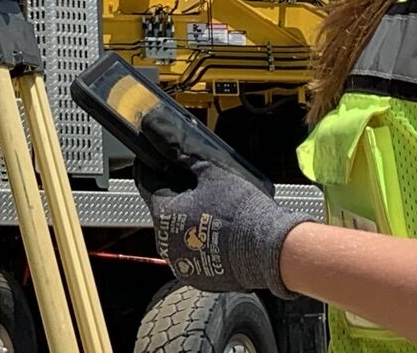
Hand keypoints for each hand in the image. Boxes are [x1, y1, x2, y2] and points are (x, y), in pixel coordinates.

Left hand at [135, 108, 308, 297]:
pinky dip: (202, 241)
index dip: (152, 167)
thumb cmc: (240, 211)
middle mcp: (166, 244)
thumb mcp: (210, 171)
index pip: (147, 183)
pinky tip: (220, 230)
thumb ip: (183, 155)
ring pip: (179, 233)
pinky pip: (193, 253)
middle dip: (178, 194)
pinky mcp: (200, 277)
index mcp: (164, 216)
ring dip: (190, 219)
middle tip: (198, 183)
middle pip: (165, 209)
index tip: (157, 159)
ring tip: (214, 208)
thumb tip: (163, 137)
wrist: (269, 249)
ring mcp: (183, 264)